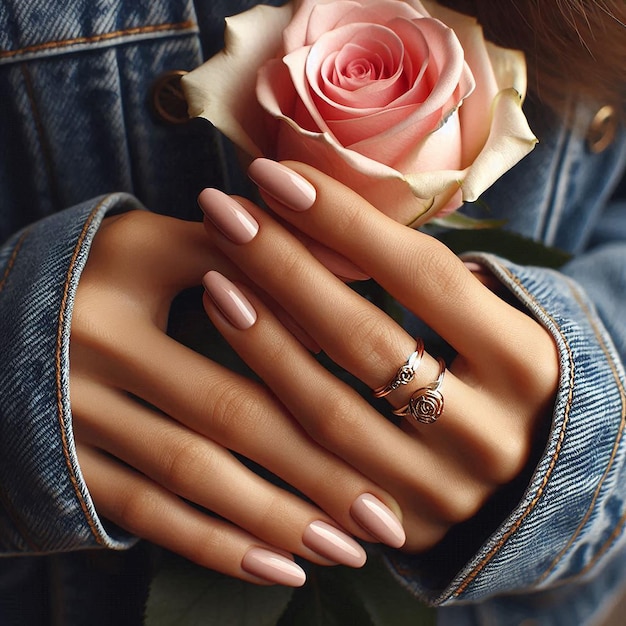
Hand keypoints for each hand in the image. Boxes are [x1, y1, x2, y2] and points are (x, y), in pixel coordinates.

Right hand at [70, 210, 405, 585]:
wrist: (8, 314)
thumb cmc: (105, 271)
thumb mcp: (161, 243)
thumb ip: (240, 251)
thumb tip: (336, 272)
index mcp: (130, 273)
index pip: (247, 316)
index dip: (317, 357)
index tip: (390, 399)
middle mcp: (94, 344)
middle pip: (229, 413)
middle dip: (314, 468)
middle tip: (384, 513)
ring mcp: (72, 410)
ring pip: (193, 475)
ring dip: (276, 519)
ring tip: (346, 550)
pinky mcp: (66, 461)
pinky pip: (147, 514)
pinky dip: (215, 545)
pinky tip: (277, 569)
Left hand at [198, 159, 558, 551]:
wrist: (533, 476)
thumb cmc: (498, 378)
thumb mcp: (493, 324)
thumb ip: (428, 283)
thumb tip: (329, 210)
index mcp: (526, 364)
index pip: (425, 277)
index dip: (346, 221)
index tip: (276, 176)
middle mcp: (490, 433)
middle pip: (368, 343)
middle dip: (286, 270)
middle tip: (225, 214)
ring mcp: (443, 491)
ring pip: (330, 413)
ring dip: (262, 343)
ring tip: (213, 282)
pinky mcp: (401, 529)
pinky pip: (314, 473)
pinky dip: (266, 415)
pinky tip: (223, 369)